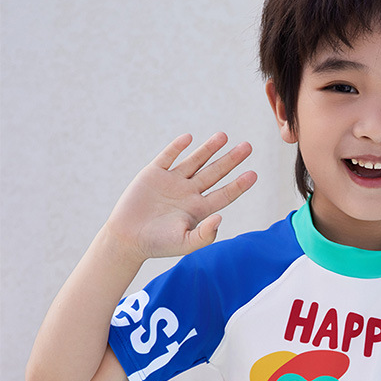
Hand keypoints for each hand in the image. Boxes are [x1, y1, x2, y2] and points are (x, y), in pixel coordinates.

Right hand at [104, 133, 256, 261]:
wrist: (127, 239)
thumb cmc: (158, 244)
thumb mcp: (185, 244)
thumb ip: (205, 234)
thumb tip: (220, 217)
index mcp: (199, 209)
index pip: (225, 194)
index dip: (239, 185)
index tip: (253, 175)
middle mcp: (189, 192)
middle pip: (215, 173)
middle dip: (231, 160)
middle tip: (248, 147)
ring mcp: (172, 181)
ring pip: (195, 161)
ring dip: (209, 149)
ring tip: (223, 136)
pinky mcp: (153, 174)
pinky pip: (168, 157)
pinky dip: (177, 147)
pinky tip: (189, 138)